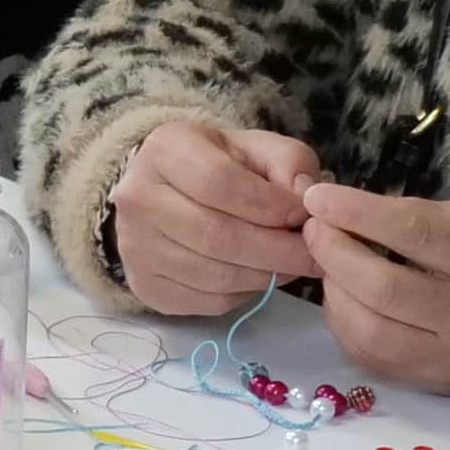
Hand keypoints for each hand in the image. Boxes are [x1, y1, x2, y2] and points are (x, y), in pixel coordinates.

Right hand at [105, 119, 333, 317]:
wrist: (169, 193)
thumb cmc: (222, 166)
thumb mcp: (257, 148)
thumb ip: (289, 161)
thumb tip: (304, 198)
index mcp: (165, 150)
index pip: (218, 183)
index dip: (270, 205)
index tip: (305, 215)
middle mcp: (137, 198)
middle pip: (216, 235)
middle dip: (277, 251)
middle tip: (314, 255)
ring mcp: (135, 247)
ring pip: (213, 275)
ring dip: (265, 276)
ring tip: (292, 266)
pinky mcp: (145, 286)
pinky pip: (206, 301)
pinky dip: (244, 295)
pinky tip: (259, 277)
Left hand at [297, 186, 449, 423]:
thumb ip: (426, 219)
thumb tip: (351, 209)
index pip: (415, 234)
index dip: (358, 213)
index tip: (319, 196)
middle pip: (384, 287)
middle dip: (335, 253)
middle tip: (314, 229)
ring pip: (370, 331)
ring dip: (334, 293)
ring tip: (327, 263)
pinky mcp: (440, 387)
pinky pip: (374, 359)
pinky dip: (347, 326)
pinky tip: (344, 300)